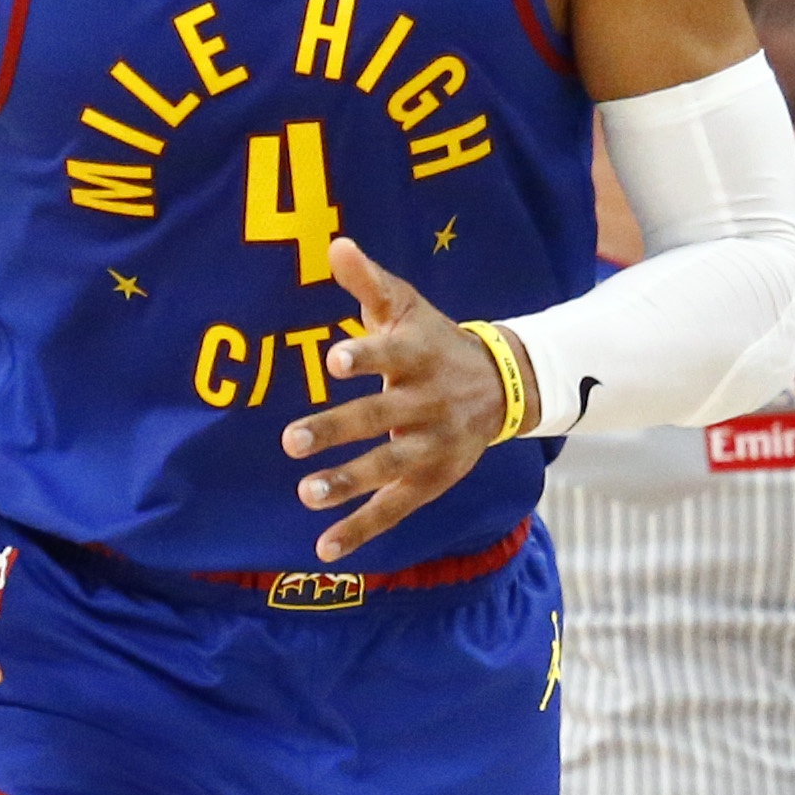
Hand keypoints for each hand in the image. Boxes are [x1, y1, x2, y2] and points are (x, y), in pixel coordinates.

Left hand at [279, 240, 509, 563]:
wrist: (503, 385)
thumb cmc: (435, 341)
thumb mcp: (407, 307)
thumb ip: (369, 283)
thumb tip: (337, 244)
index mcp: (417, 356)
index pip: (389, 354)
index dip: (363, 356)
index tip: (334, 358)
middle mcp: (425, 402)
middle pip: (379, 416)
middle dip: (337, 429)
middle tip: (291, 440)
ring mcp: (430, 445)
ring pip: (388, 467)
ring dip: (347, 482)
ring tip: (306, 492)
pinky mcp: (431, 479)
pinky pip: (394, 509)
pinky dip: (361, 530)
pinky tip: (324, 549)